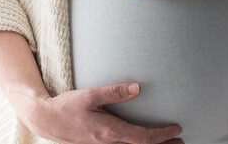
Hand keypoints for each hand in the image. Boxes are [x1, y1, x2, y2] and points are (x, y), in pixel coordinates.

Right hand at [23, 82, 182, 143]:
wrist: (46, 120)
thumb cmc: (67, 106)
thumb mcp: (90, 95)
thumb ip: (115, 92)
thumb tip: (138, 88)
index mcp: (109, 132)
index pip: (142, 137)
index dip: (161, 135)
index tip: (176, 129)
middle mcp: (108, 143)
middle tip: (181, 142)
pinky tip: (141, 142)